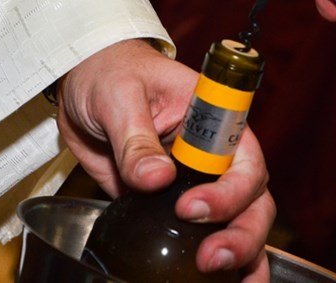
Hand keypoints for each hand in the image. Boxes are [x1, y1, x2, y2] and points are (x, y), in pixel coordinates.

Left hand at [56, 39, 274, 276]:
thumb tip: (156, 179)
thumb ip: (136, 137)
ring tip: (222, 280)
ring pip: (238, 222)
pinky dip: (216, 266)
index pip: (242, 158)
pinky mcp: (169, 205)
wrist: (83, 84)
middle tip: (211, 259)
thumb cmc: (110, 73)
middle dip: (241, 233)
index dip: (230, 190)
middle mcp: (213, 154)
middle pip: (251, 198)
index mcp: (213, 118)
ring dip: (241, 255)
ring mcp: (196, 181)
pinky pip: (199, 236)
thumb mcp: (118, 96)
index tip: (190, 208)